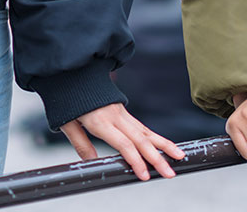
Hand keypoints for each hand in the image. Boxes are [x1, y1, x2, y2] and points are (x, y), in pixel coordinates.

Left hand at [59, 103, 185, 181]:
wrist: (72, 72)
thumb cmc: (67, 98)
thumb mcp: (67, 123)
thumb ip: (81, 144)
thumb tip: (92, 162)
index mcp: (100, 120)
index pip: (123, 143)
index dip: (135, 160)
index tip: (144, 175)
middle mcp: (115, 116)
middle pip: (140, 139)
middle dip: (157, 158)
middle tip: (170, 173)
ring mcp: (121, 113)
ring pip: (146, 131)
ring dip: (164, 146)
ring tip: (180, 157)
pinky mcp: (124, 112)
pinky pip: (143, 127)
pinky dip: (157, 137)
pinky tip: (167, 146)